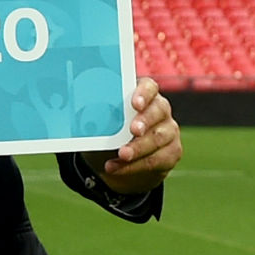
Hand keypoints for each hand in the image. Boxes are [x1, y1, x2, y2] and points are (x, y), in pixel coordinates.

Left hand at [99, 80, 181, 194]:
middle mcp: (160, 110)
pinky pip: (157, 159)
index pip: (149, 87)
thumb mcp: (101, 123)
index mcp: (143, 95)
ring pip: (158, 137)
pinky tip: (117, 167)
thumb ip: (98, 117)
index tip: (135, 104)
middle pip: (158, 110)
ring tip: (122, 155)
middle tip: (133, 130)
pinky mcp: (171, 151)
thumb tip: (83, 117)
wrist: (116, 160)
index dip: (144, 93)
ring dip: (138, 148)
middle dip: (144, 121)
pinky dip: (135, 166)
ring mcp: (169, 130)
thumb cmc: (108, 133)